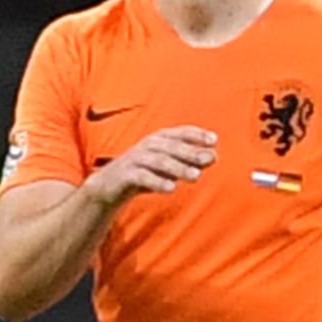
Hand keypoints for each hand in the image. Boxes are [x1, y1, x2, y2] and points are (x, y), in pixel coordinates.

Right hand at [93, 125, 212, 199]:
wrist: (109, 186)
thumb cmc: (144, 172)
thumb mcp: (168, 165)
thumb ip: (189, 160)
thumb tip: (213, 156)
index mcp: (159, 139)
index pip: (180, 133)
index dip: (196, 135)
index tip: (213, 140)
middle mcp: (148, 145)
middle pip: (172, 147)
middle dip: (192, 152)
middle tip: (210, 159)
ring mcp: (136, 159)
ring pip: (160, 161)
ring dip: (179, 168)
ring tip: (196, 176)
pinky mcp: (126, 174)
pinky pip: (143, 177)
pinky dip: (157, 181)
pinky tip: (171, 188)